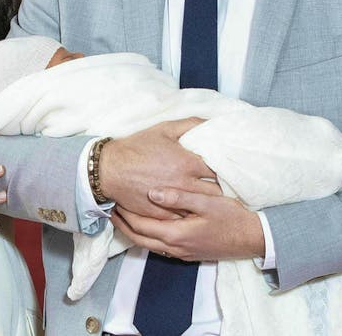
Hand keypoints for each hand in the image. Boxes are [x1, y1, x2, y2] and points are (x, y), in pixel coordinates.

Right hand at [100, 118, 217, 218]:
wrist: (110, 169)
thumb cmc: (137, 147)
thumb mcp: (164, 129)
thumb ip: (190, 124)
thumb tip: (211, 123)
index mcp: (187, 163)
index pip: (219, 170)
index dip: (228, 170)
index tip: (231, 170)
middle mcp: (183, 184)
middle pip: (215, 192)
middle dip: (223, 189)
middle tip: (228, 187)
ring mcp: (173, 202)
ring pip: (201, 208)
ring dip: (208, 204)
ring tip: (216, 201)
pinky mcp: (162, 214)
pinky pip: (184, 218)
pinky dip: (191, 215)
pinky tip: (195, 212)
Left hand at [110, 188, 264, 261]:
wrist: (253, 239)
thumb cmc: (232, 218)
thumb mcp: (207, 202)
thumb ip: (179, 197)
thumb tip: (152, 193)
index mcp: (176, 234)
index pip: (140, 226)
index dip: (125, 214)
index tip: (114, 200)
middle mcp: (175, 248)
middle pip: (139, 239)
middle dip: (123, 225)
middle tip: (111, 208)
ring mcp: (181, 253)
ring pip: (148, 245)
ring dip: (134, 231)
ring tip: (124, 215)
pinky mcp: (188, 253)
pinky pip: (160, 246)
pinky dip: (148, 235)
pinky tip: (149, 223)